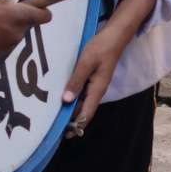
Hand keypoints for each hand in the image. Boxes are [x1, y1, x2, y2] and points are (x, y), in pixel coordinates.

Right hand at [0, 0, 50, 99]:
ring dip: (1, 26)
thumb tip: (9, 5)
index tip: (36, 7)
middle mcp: (17, 33)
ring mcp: (9, 46)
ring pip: (11, 31)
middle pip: (22, 22)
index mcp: (16, 17)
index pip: (42, 15)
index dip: (43, 10)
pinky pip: (2, 40)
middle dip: (11, 17)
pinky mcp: (0, 55)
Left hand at [62, 0, 156, 135]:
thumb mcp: (86, 62)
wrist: (114, 36)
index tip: (66, 135)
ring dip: (72, 111)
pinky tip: (62, 99)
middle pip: (84, 111)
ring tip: (56, 117)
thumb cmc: (101, 47)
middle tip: (55, 129)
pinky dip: (73, 99)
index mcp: (97, 89)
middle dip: (72, 121)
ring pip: (82, 103)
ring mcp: (95, 86)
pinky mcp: (92, 80)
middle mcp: (96, 91)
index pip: (87, 113)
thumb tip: (66, 100)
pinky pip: (82, 94)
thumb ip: (76, 80)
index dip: (77, 125)